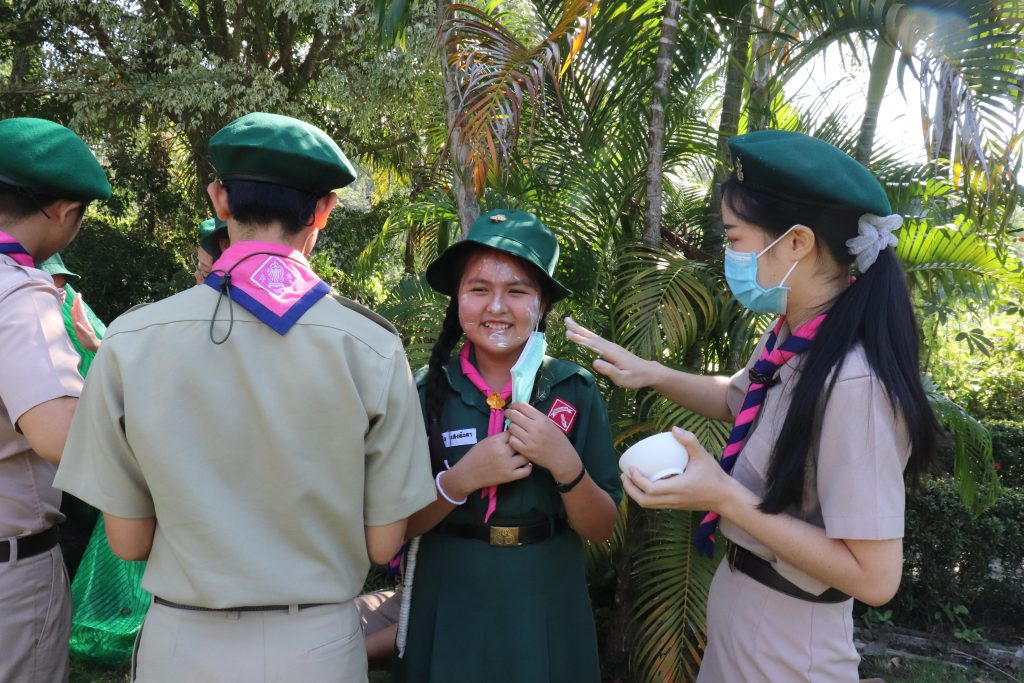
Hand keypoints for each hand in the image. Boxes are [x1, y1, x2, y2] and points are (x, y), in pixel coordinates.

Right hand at [71, 294, 100, 352]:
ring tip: (75, 299)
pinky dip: (74, 313)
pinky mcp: (78, 327)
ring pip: (77, 313)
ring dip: (76, 306)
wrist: (93, 346)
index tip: (78, 297)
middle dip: (78, 302)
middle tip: (77, 294)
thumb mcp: (86, 336)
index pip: (80, 311)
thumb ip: (82, 330)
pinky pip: (75, 318)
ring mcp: (80, 323)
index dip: (79, 304)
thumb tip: (76, 323)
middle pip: (79, 310)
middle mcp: (82, 321)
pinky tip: (73, 309)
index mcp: (84, 322)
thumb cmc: (90, 342)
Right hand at [447, 432, 532, 497]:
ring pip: (526, 457)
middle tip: (523, 444)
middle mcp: (503, 452)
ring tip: (525, 454)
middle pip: (522, 443)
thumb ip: (499, 438)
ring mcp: (507, 465)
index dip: (516, 433)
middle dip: (523, 443)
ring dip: (526, 454)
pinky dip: (528, 467)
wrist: (468, 473)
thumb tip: (514, 433)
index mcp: (496, 441)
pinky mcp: (509, 476)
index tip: (517, 435)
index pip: (514, 432)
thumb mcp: (486, 441)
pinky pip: (526, 471)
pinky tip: (526, 464)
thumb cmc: (476, 456)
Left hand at [505, 401, 578, 480]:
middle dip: (509, 413)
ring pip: (511, 428)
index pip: (522, 406)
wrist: (562, 456)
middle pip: (514, 415)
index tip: (512, 406)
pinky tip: (516, 438)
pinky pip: (512, 440)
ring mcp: (530, 440)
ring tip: (515, 428)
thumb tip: (520, 410)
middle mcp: (535, 428)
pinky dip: (512, 438)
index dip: (514, 405)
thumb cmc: (556, 439)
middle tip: (508, 414)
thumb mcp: (549, 423)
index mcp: (541, 419)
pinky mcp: (526, 450)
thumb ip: (535, 416)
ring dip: (511, 427)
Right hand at [564, 316, 653, 388]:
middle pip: (591, 336)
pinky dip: (587, 334)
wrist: (648, 371)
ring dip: (581, 329)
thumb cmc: (635, 377)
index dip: (580, 339)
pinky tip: (583, 333)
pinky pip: (596, 339)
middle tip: (566, 320)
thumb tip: (594, 362)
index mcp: (611, 353)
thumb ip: (608, 370)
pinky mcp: (611, 348)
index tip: (568, 333)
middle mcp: (610, 346)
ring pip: (593, 336)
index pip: (592, 345)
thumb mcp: (622, 378)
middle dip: (578, 328)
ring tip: (570, 322)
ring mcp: (611, 346)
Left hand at [621, 427, 735, 511]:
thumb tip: (674, 429)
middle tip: (624, 475)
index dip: (636, 480)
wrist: (726, 498)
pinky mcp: (676, 506)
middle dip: (630, 489)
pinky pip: (655, 505)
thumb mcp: (703, 456)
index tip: (630, 468)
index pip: (650, 489)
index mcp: (678, 489)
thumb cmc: (715, 477)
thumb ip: (690, 441)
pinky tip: (644, 485)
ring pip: (648, 505)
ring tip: (629, 480)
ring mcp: (674, 505)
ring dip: (635, 494)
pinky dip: (645, 497)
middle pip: (644, 501)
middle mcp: (673, 500)